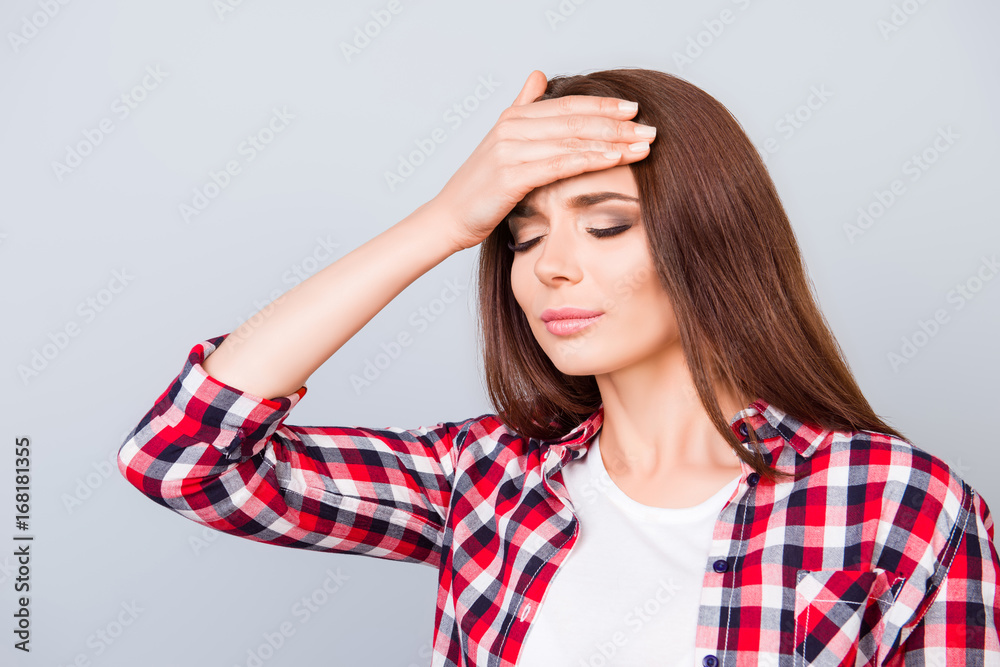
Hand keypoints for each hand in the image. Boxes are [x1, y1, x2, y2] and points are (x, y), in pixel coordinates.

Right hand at [428, 69, 655, 251]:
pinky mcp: (510, 175)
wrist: (449, 218)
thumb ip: (523, 107)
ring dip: (613, 142)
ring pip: (572, 140)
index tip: (636, 111)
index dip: (604, 106)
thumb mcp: (502, 141)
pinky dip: (590, 160)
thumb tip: (539, 75)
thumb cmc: (480, 187)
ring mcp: (510, 149)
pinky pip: (559, 164)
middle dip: (618, 125)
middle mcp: (512, 127)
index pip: (569, 105)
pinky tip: (614, 160)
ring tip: (643, 146)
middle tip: (651, 129)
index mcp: (514, 117)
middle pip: (576, 120)